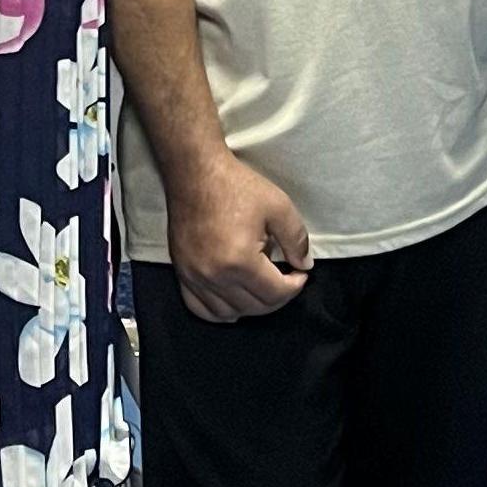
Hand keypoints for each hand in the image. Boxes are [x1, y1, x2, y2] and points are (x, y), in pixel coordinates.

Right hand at [165, 153, 310, 322]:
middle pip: (254, 307)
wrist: (195, 173)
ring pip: (229, 313)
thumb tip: (305, 265)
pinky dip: (220, 312)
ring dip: (251, 306)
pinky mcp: (182, 273)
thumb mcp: (278, 206)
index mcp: (240, 261)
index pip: (275, 293)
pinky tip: (234, 300)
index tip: (300, 272)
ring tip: (262, 287)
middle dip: (277, 297)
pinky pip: (200, 308)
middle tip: (285, 278)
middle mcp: (215, 276)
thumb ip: (297, 239)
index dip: (295, 286)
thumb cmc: (237, 186)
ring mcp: (194, 277)